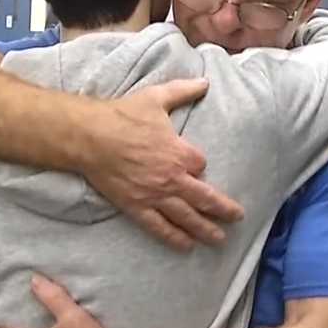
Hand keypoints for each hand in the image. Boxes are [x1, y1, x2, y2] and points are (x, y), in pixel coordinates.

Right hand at [81, 78, 244, 249]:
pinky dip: (175, 238)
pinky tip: (186, 246)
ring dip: (206, 230)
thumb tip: (205, 82)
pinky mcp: (137, 207)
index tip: (196, 166)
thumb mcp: (156, 98)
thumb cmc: (123, 116)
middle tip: (237, 218)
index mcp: (180, 152)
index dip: (200, 165)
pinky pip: (160, 227)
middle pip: (206, 198)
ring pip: (187, 217)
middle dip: (224, 210)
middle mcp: (173, 178)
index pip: (201, 164)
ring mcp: (155, 195)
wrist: (90, 137)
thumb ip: (183, 91)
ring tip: (220, 239)